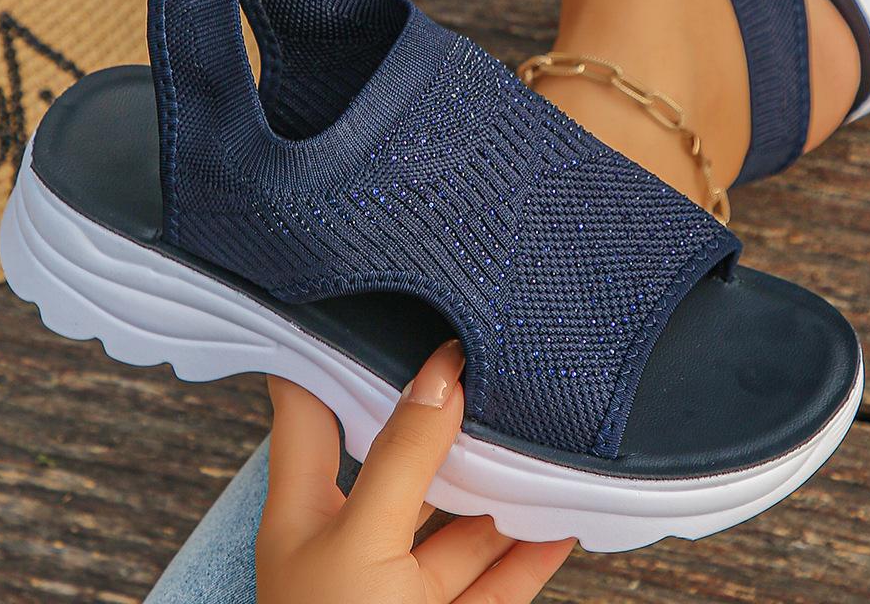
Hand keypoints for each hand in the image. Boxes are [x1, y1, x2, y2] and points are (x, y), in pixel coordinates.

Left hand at [256, 340, 575, 603]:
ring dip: (499, 486)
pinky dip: (531, 551)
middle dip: (443, 417)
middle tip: (485, 360)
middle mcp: (352, 539)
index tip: (365, 295)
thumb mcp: (363, 543)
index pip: (309, 406)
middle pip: (400, 457)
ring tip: (539, 435)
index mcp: (305, 511)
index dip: (328, 350)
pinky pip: (495, 578)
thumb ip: (403, 457)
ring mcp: (399, 585)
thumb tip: (442, 371)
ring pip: (456, 519)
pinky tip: (564, 517)